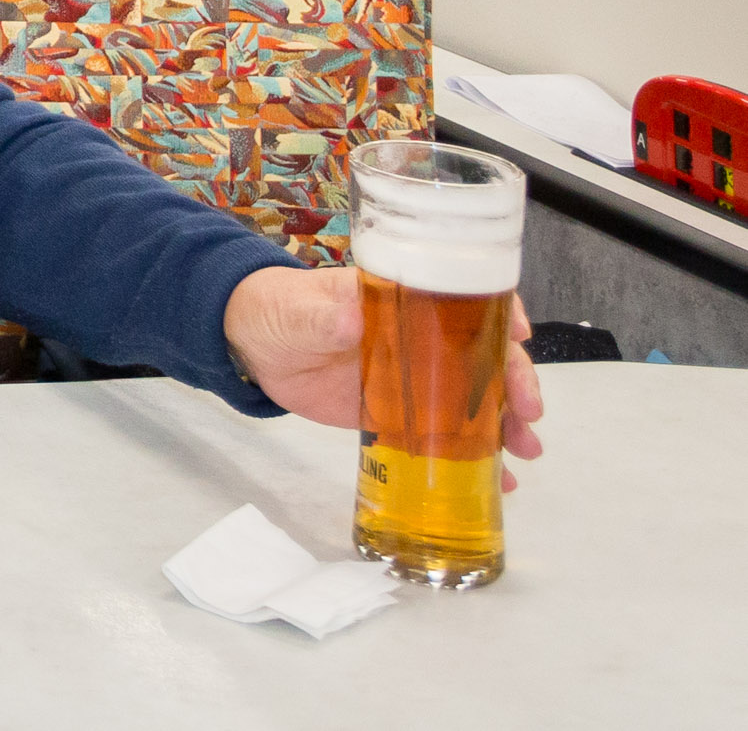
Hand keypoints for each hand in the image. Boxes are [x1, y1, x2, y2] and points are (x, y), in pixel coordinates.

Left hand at [225, 264, 545, 474]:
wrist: (250, 346)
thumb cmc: (279, 310)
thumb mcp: (300, 309)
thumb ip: (326, 315)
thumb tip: (356, 318)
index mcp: (402, 300)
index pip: (466, 298)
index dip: (501, 312)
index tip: (521, 334)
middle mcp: (420, 338)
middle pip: (483, 354)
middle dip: (515, 380)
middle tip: (529, 411)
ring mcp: (414, 378)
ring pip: (474, 399)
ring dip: (507, 423)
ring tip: (526, 451)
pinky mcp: (398, 415)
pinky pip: (444, 436)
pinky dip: (474, 457)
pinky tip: (499, 481)